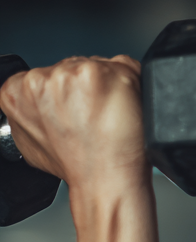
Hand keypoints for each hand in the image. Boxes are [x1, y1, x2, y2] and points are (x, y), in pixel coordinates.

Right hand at [0, 56, 147, 196]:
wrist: (104, 177)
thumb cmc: (76, 162)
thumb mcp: (32, 140)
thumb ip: (29, 112)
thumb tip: (35, 105)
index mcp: (18, 92)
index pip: (45, 74)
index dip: (65, 92)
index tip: (75, 108)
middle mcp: (43, 78)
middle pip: (74, 66)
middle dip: (87, 87)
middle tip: (93, 115)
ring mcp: (75, 72)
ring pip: (100, 64)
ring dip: (109, 84)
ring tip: (106, 114)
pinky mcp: (106, 72)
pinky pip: (125, 66)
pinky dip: (131, 82)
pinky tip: (122, 106)